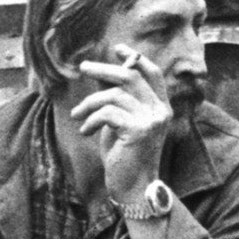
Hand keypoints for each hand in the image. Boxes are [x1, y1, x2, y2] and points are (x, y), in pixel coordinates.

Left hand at [71, 53, 176, 206]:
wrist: (133, 189)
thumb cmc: (124, 158)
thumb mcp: (119, 124)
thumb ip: (116, 101)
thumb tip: (100, 75)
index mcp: (160, 107)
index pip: (152, 73)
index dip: (135, 57)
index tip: (117, 49)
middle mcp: (160, 111)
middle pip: (131, 76)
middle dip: (104, 69)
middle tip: (83, 67)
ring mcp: (152, 120)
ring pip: (114, 95)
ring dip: (89, 103)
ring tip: (77, 116)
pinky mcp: (138, 131)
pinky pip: (108, 113)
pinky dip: (91, 120)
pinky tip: (85, 131)